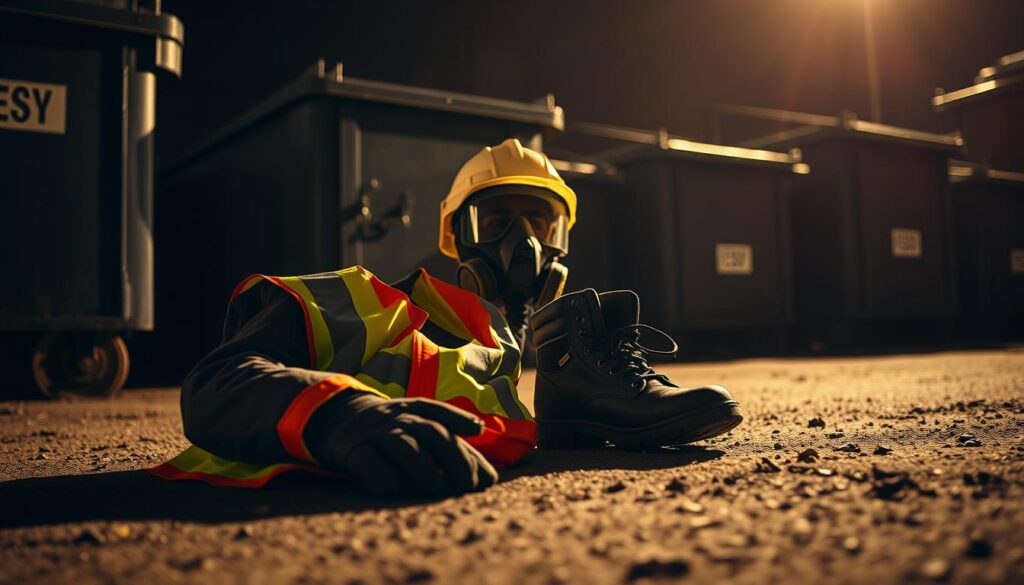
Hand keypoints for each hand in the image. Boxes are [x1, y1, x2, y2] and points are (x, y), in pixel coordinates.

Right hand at [316, 393, 497, 496]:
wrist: (338, 419)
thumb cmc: (392, 429)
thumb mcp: (418, 424)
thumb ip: (452, 445)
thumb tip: (491, 476)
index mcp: (416, 409)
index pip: (442, 415)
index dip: (461, 422)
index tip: (480, 435)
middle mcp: (399, 418)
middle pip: (432, 432)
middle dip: (455, 457)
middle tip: (469, 484)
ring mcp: (377, 433)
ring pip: (404, 446)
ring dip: (424, 469)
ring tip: (438, 489)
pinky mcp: (355, 451)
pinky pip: (371, 463)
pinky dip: (386, 477)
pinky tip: (397, 490)